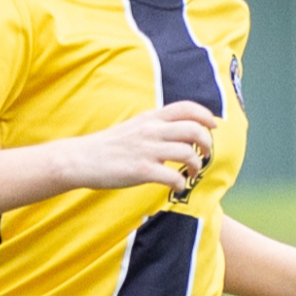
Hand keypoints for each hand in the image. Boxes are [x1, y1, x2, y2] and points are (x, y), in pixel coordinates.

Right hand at [58, 101, 216, 193]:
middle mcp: (151, 131)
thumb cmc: (107, 146)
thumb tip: (176, 133)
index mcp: (150, 118)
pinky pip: (173, 177)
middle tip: (206, 154)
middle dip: (207, 143)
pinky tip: (178, 187)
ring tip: (192, 173)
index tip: (214, 126)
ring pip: (187, 152)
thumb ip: (155, 127)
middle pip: (194, 129)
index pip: (187, 108)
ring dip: (196, 164)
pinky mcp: (141, 170)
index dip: (206, 115)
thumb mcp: (133, 127)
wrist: (81, 159)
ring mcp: (147, 150)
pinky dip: (181, 183)